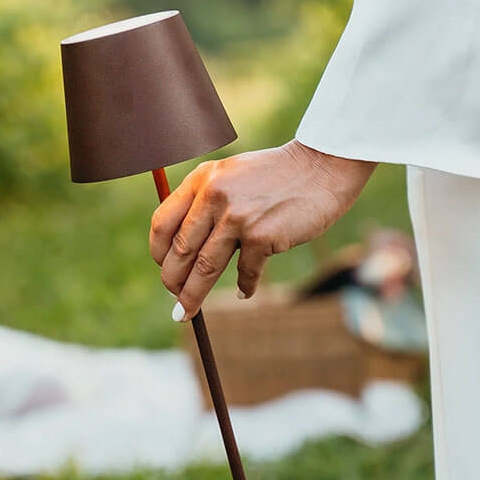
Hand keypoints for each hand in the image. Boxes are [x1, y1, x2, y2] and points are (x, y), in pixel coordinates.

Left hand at [150, 140, 376, 319]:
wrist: (321, 166)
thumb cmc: (276, 175)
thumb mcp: (231, 175)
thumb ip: (207, 200)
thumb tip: (184, 247)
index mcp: (202, 179)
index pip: (163, 223)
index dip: (159, 252)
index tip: (164, 267)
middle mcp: (214, 196)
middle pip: (180, 251)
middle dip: (173, 282)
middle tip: (175, 300)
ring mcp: (237, 217)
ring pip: (204, 268)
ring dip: (193, 296)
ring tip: (187, 312)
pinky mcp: (262, 236)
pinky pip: (245, 272)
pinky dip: (244, 286)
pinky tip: (244, 291)